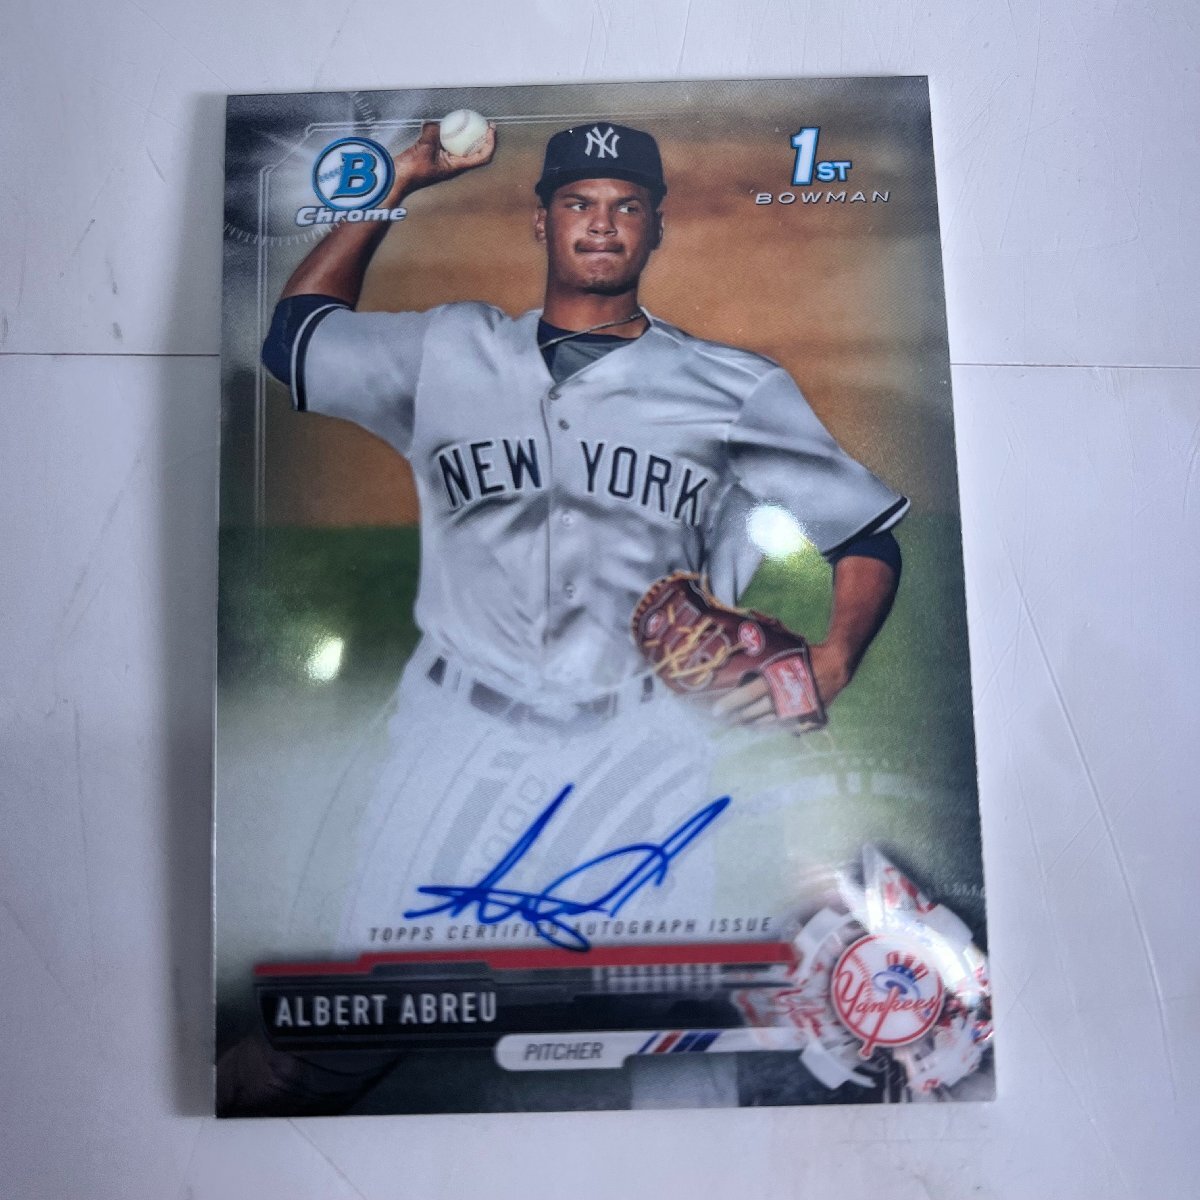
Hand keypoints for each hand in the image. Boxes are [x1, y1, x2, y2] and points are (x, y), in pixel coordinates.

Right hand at [392, 121, 496, 195]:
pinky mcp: (436, 156)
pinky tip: (449, 122)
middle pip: (477, 151)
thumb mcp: (424, 147)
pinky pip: (448, 142)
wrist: (398, 177)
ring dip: (470, 135)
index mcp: (456, 167)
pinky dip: (452, 133)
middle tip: (487, 123)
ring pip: (464, 147)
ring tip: (472, 121)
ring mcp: (446, 161)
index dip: (490, 143)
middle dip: (485, 137)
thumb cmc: (412, 169)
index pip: (481, 157)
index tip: (491, 130)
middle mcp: (454, 165)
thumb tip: (437, 123)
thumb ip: (434, 132)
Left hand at [711, 641, 851, 727]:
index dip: (729, 703)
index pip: (747, 694)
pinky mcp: (802, 719)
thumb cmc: (806, 653)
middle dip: (735, 716)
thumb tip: (744, 626)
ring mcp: (793, 711)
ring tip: (736, 722)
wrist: (836, 666)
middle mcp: (783, 698)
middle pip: (752, 713)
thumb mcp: (784, 644)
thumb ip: (764, 639)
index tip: (715, 711)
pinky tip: (756, 726)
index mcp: (776, 679)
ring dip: (748, 723)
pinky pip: (779, 728)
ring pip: (764, 723)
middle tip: (722, 718)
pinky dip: (765, 727)